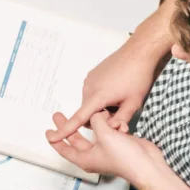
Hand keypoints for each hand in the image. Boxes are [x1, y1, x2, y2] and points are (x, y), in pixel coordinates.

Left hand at [46, 111, 167, 184]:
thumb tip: (96, 114)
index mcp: (85, 158)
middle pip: (76, 140)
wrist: (148, 164)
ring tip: (90, 112)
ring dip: (94, 124)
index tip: (48, 132)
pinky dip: (111, 126)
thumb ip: (97, 121)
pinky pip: (109, 132)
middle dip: (68, 127)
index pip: (64, 150)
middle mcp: (94, 155)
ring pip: (94, 134)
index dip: (55, 140)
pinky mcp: (118, 144)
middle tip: (59, 115)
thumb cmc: (125, 157)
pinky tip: (116, 122)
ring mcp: (106, 150)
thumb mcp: (105, 135)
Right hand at [51, 37, 169, 139]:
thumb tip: (111, 130)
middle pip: (88, 113)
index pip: (78, 118)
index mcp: (97, 97)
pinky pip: (92, 93)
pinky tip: (117, 89)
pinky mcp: (92, 76)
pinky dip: (101, 97)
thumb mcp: (133, 103)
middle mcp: (89, 88)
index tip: (52, 138)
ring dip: (102, 107)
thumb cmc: (137, 76)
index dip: (65, 130)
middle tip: (120, 112)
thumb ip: (120, 120)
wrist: (138, 52)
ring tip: (120, 98)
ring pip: (90, 103)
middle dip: (100, 118)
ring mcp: (89, 81)